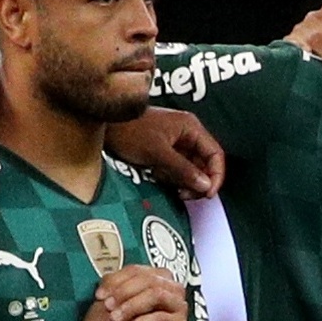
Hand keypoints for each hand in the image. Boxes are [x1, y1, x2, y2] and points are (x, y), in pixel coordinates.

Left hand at [96, 264, 188, 320]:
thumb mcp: (126, 309)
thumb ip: (117, 293)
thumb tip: (102, 284)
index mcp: (158, 278)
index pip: (135, 270)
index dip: (115, 280)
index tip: (99, 296)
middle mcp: (172, 288)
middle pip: (146, 280)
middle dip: (123, 292)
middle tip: (106, 306)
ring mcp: (178, 305)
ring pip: (156, 295)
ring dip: (132, 306)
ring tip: (115, 319)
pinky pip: (162, 318)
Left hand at [111, 108, 225, 200]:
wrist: (105, 126)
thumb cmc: (129, 131)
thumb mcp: (158, 153)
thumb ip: (184, 170)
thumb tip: (205, 186)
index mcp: (191, 128)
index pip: (215, 154)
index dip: (216, 175)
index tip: (208, 193)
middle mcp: (187, 134)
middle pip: (204, 164)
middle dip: (197, 182)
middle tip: (185, 194)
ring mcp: (176, 144)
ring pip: (190, 170)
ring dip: (183, 181)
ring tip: (168, 183)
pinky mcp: (165, 152)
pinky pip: (177, 170)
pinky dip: (171, 178)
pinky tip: (159, 176)